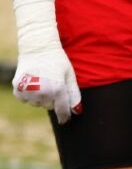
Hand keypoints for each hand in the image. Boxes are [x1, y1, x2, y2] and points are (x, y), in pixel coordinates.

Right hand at [10, 0, 81, 123]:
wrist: (37, 47)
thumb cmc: (58, 61)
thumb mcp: (70, 76)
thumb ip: (74, 94)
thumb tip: (77, 111)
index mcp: (58, 89)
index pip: (62, 110)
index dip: (64, 116)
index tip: (65, 120)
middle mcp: (43, 92)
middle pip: (49, 107)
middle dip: (53, 100)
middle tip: (53, 85)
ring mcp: (28, 90)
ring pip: (37, 104)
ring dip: (41, 97)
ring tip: (43, 82)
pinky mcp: (17, 88)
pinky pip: (25, 100)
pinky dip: (29, 95)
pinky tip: (33, 83)